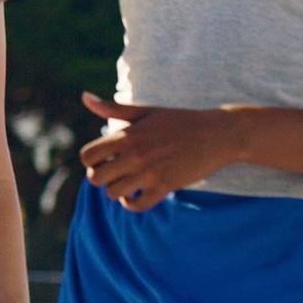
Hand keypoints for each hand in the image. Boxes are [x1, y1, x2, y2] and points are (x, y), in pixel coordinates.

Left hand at [78, 92, 247, 211]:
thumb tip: (84, 96)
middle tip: (112, 173)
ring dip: (116, 191)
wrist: (218, 134)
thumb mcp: (145, 111)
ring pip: (114, 194)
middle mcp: (136, 154)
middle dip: (100, 177)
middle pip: (96, 178)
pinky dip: (132, 204)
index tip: (102, 159)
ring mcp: (151, 172)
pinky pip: (137, 205)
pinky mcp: (167, 186)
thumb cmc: (179, 120)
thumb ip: (112, 108)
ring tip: (125, 183)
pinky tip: (136, 195)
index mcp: (127, 134)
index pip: (88, 155)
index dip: (90, 160)